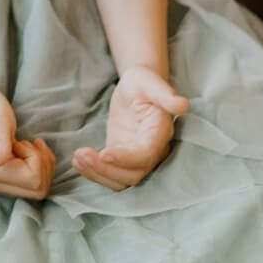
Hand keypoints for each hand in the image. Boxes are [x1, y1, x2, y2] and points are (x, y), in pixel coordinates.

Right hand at [0, 86, 55, 200]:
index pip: (34, 179)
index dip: (35, 157)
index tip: (21, 141)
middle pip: (38, 190)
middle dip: (42, 163)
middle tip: (29, 143)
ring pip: (38, 189)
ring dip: (41, 164)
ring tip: (28, 145)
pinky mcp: (2, 181)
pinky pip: (32, 185)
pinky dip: (39, 167)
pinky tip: (30, 150)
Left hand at [72, 66, 187, 191]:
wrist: (135, 89)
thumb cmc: (144, 82)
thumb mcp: (150, 82)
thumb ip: (165, 94)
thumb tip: (184, 105)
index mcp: (160, 133)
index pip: (146, 154)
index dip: (126, 158)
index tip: (104, 153)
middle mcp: (151, 152)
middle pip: (133, 174)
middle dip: (106, 170)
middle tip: (82, 155)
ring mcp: (136, 158)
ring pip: (121, 180)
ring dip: (98, 174)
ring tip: (78, 159)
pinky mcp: (122, 159)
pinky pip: (111, 174)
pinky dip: (94, 173)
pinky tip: (78, 162)